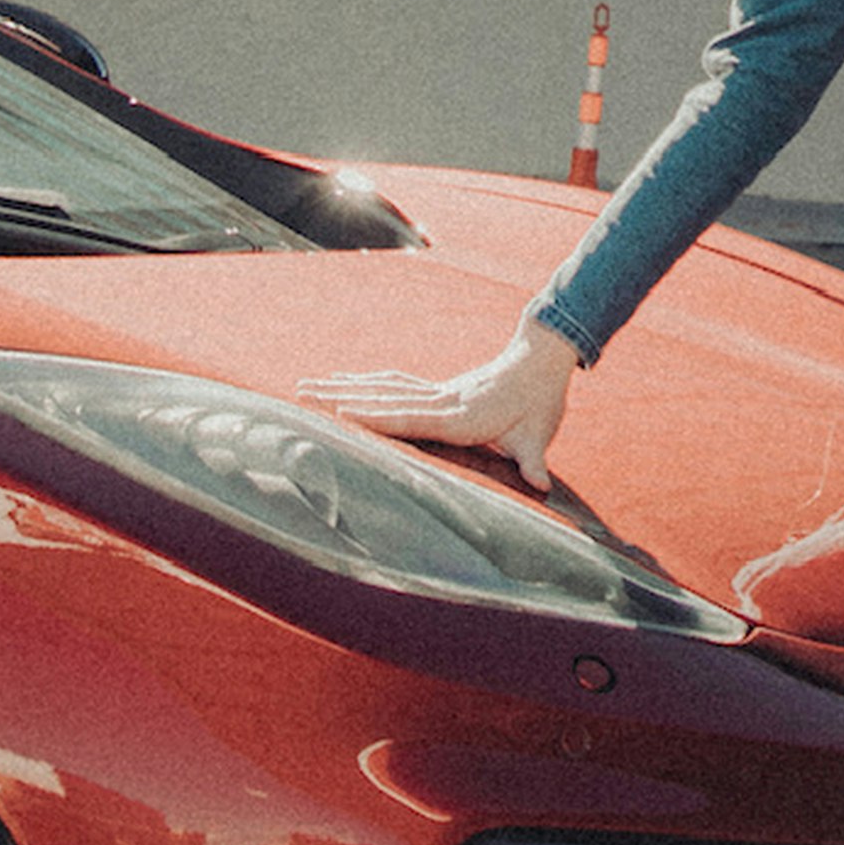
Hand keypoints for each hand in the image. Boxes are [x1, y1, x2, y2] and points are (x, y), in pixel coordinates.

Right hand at [307, 318, 580, 490]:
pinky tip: (342, 381)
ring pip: (382, 388)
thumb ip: (533, 461)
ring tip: (306, 385)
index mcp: (461, 416)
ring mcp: (436, 392)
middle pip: (384, 398)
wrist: (540, 359)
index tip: (343, 414)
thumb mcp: (539, 434)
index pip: (412, 418)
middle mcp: (442, 400)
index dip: (378, 417)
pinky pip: (394, 384)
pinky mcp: (436, 389)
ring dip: (343, 387)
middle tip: (302, 393)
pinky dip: (366, 383)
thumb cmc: (539, 401)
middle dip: (342, 397)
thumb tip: (541, 485)